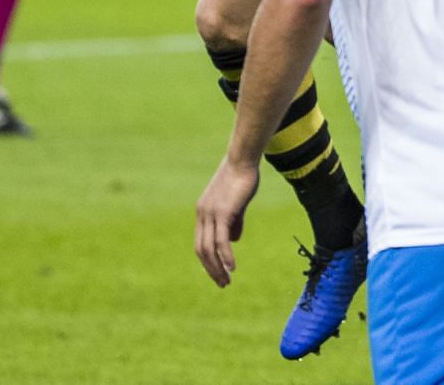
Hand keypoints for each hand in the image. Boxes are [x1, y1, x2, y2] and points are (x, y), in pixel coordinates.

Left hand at [195, 158, 258, 287]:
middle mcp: (202, 214)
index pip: (200, 243)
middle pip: (201, 250)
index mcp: (203, 212)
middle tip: (222, 283)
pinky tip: (232, 267)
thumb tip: (233, 240)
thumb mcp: (236, 203)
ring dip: (217, 267)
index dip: (208, 260)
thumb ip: (234, 222)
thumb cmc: (242, 177)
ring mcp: (211, 213)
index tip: (218, 273)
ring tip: (227, 280)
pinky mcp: (223, 212)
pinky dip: (225, 256)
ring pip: (209, 248)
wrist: (243, 159)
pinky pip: (221, 240)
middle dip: (211, 269)